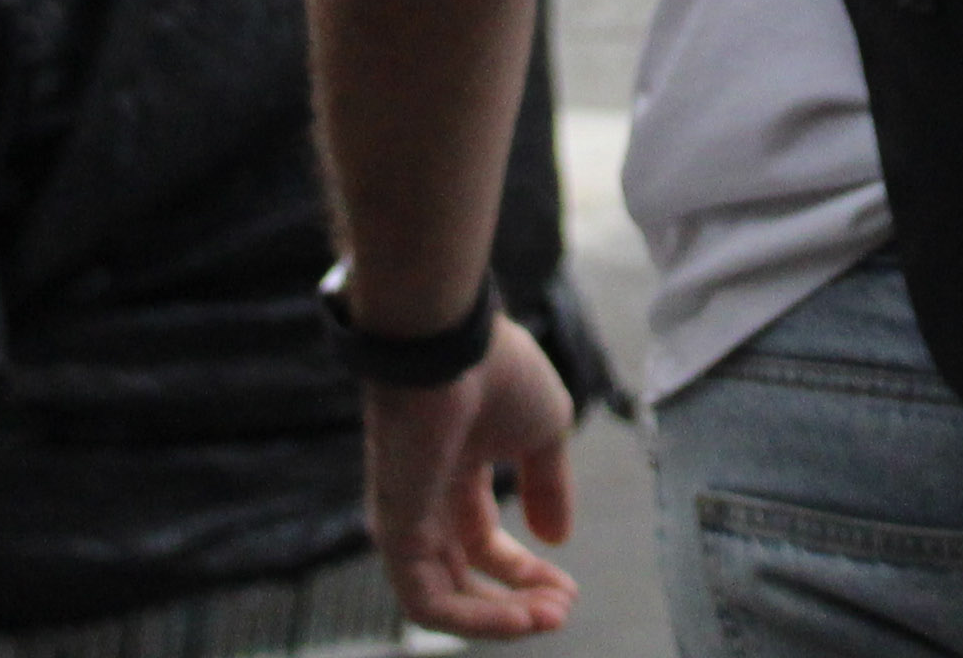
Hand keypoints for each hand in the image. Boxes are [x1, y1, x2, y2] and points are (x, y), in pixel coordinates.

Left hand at [366, 313, 578, 638]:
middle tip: (562, 610)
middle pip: (465, 572)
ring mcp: (405, 516)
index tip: (568, 588)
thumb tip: (557, 538)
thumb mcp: (545, 430)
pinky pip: (425, 599)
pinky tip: (520, 617)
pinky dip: (474, 618)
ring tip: (549, 618)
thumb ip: (550, 487)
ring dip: (500, 617)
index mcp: (456, 469)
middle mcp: (425, 497)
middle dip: (517, 599)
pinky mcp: (394, 531)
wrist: (451, 343)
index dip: (526, 571)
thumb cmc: (496, 370)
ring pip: (445, 596)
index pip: (483, 540)